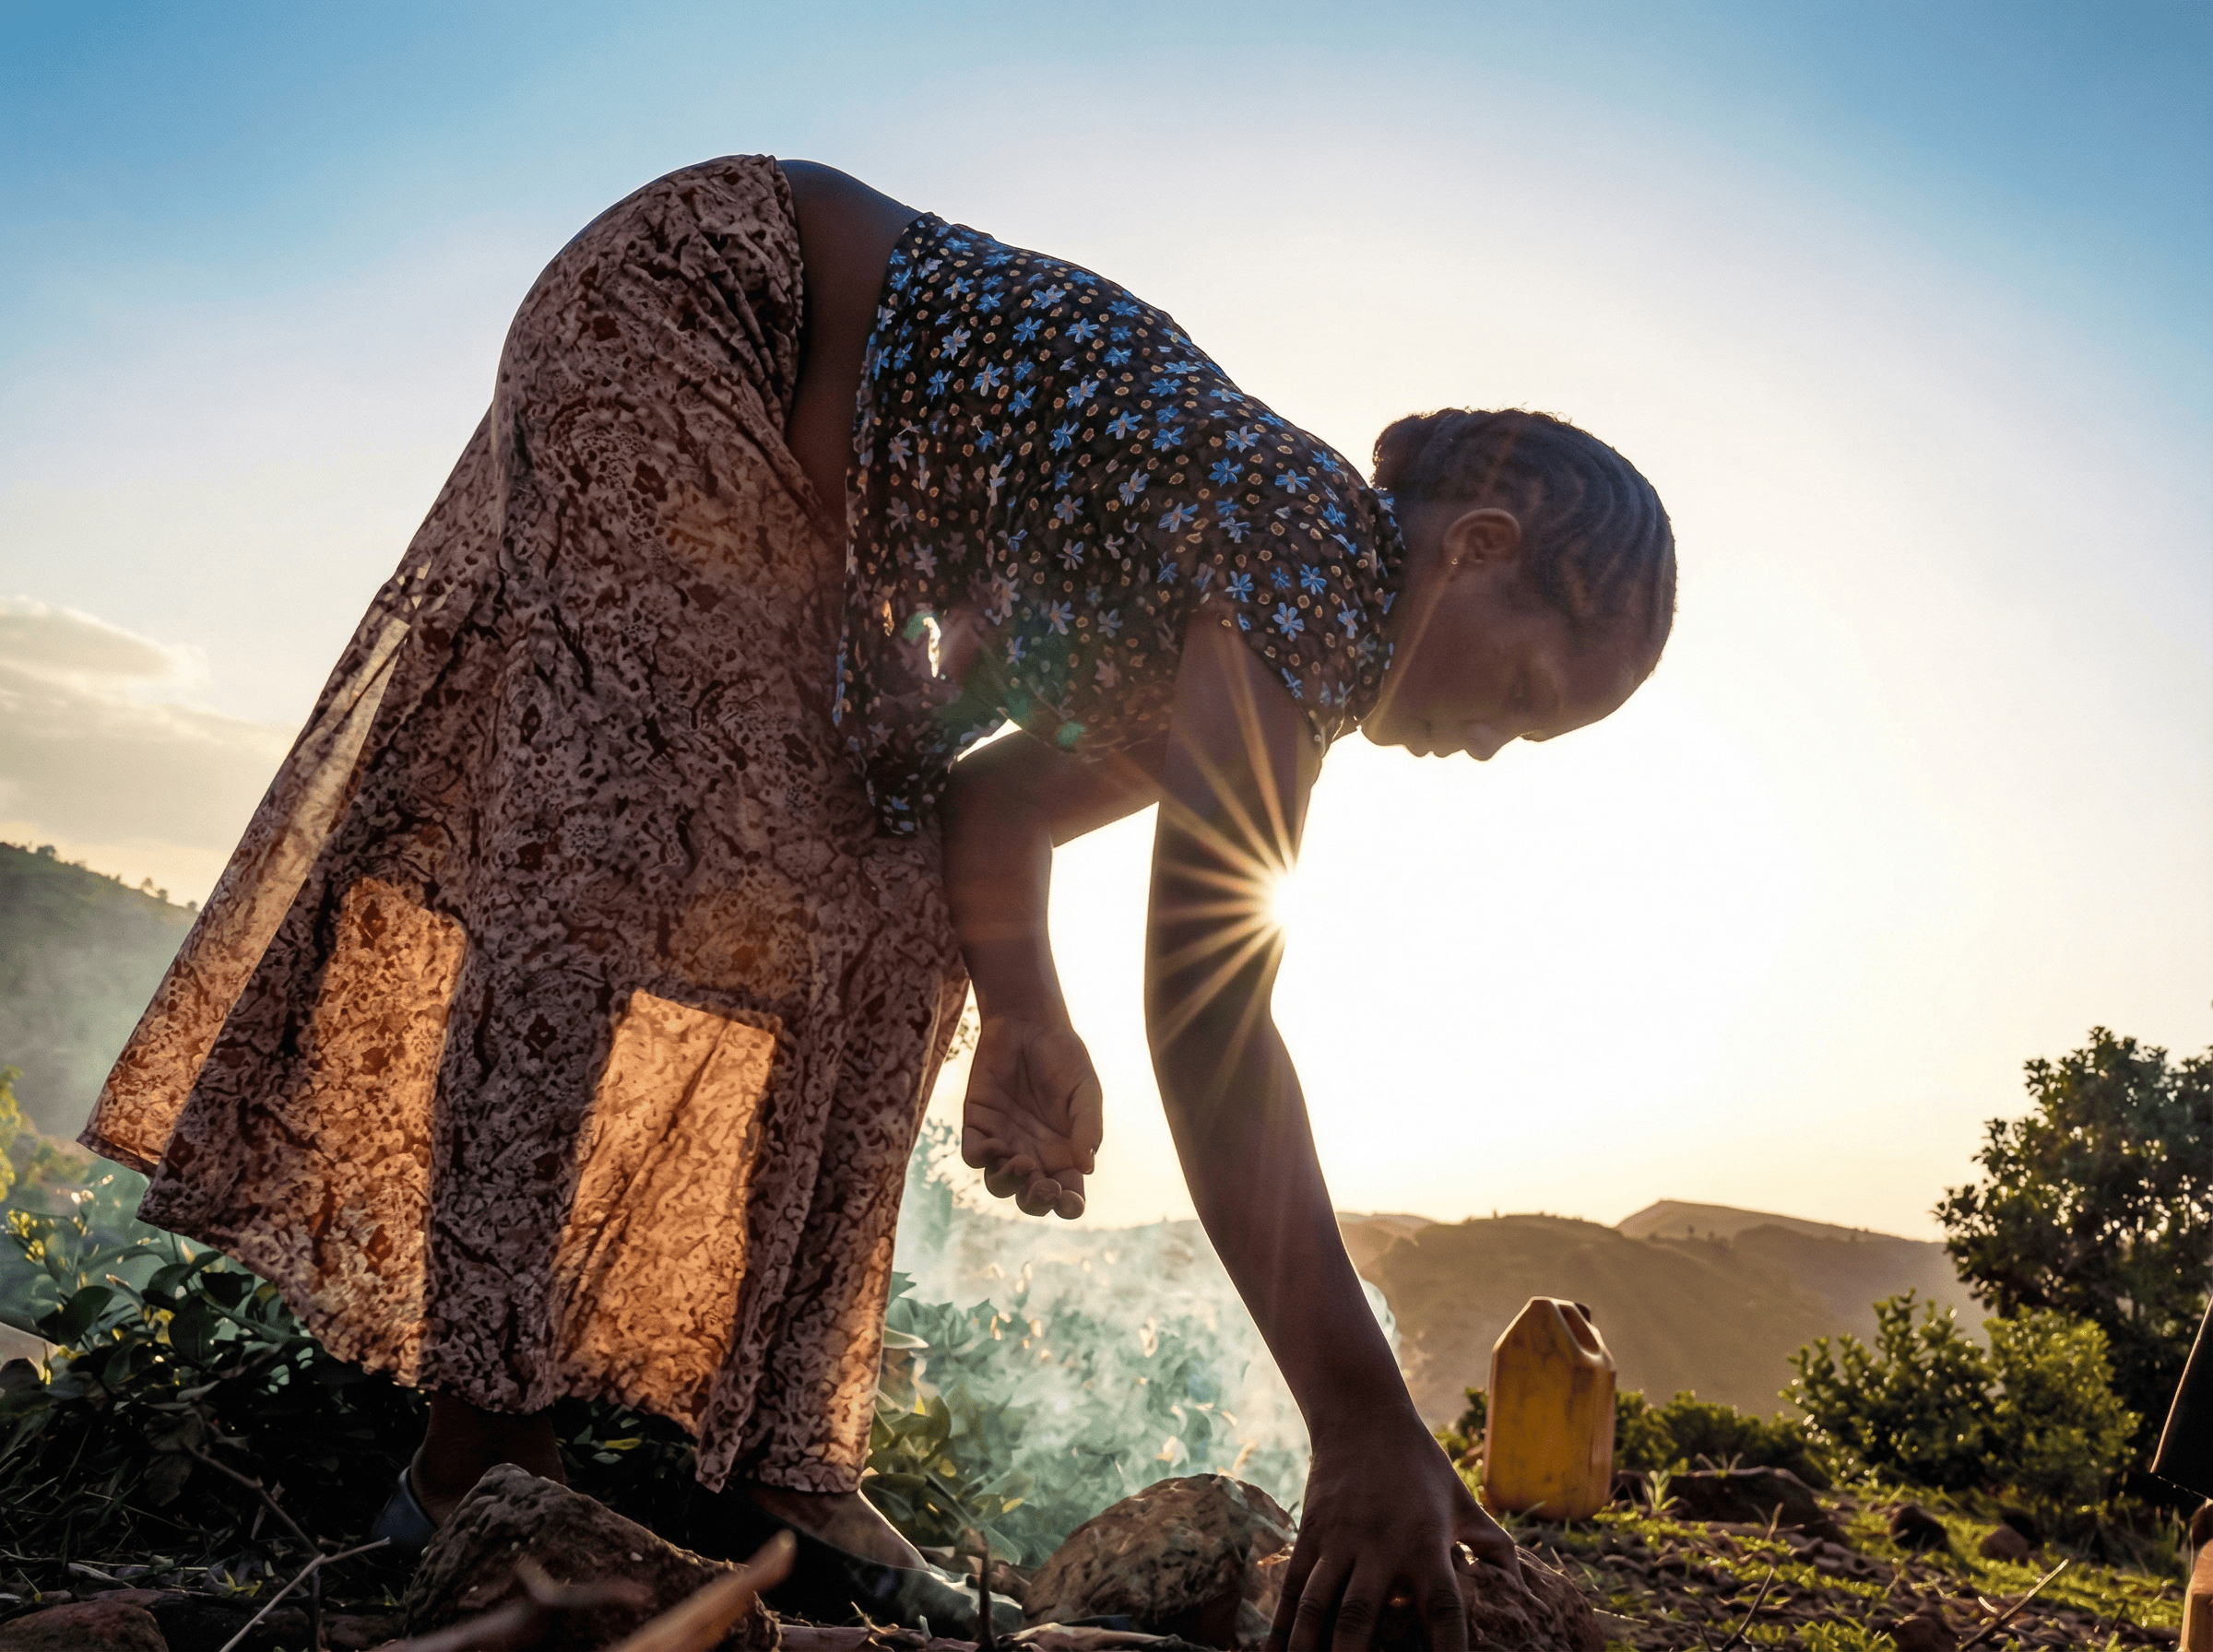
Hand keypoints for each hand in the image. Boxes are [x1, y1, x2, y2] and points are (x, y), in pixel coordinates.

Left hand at [960, 1014, 1102, 1218]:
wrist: (1030, 1024)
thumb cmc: (1065, 1058)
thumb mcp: (1086, 1092)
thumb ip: (1088, 1128)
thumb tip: (1086, 1169)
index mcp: (1063, 1153)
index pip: (1066, 1194)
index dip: (1069, 1206)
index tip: (1071, 1203)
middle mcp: (1033, 1154)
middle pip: (1031, 1197)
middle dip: (1037, 1202)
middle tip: (1045, 1187)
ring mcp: (1004, 1141)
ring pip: (999, 1183)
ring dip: (1009, 1183)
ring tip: (1022, 1163)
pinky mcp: (978, 1123)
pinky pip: (974, 1155)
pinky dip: (983, 1158)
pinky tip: (997, 1145)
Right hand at [1270, 1422, 1522, 1651]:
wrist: (1363, 1416)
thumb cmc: (1423, 1466)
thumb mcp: (1464, 1502)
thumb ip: (1495, 1550)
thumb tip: (1525, 1596)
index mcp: (1426, 1543)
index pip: (1442, 1607)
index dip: (1447, 1650)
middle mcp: (1380, 1544)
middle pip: (1361, 1616)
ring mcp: (1339, 1539)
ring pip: (1317, 1606)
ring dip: (1311, 1648)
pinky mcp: (1310, 1533)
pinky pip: (1293, 1588)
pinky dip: (1282, 1627)